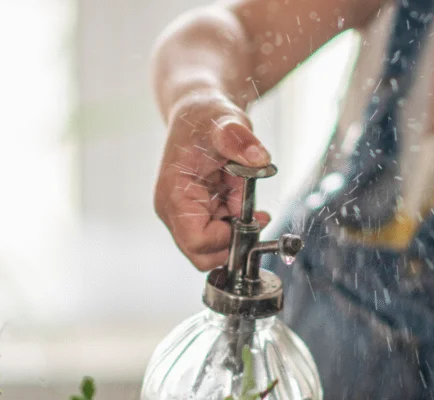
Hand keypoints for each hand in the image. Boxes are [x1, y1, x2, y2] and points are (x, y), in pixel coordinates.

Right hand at [154, 90, 272, 270]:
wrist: (199, 111)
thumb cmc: (205, 117)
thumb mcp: (225, 121)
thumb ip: (238, 139)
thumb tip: (259, 158)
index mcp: (174, 196)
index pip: (197, 243)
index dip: (227, 237)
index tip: (246, 215)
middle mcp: (174, 211)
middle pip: (205, 254)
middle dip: (234, 236)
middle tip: (250, 210)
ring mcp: (185, 216)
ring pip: (217, 247)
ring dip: (238, 226)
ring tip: (241, 192)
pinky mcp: (197, 215)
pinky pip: (222, 233)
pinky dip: (238, 219)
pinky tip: (239, 195)